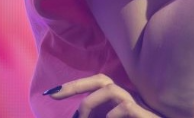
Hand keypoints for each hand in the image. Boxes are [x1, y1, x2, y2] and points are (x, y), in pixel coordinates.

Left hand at [44, 74, 162, 117]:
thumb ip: (99, 116)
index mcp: (119, 99)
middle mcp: (128, 95)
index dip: (74, 85)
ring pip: (110, 90)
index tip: (50, 93)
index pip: (96, 83)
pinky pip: (123, 108)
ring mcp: (137, 102)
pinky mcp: (143, 113)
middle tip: (55, 95)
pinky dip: (110, 116)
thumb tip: (76, 116)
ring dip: (90, 104)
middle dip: (76, 85)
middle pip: (101, 79)